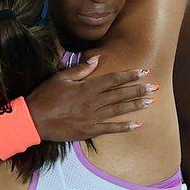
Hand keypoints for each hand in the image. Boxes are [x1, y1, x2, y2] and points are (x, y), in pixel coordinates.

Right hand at [25, 56, 157, 141]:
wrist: (34, 120)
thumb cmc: (45, 96)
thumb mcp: (61, 77)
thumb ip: (80, 69)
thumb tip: (97, 59)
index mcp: (87, 87)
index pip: (113, 79)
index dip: (129, 75)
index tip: (144, 71)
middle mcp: (93, 102)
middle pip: (120, 94)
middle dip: (138, 89)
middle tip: (154, 87)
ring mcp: (92, 117)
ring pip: (119, 110)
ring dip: (135, 105)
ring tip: (150, 102)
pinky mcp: (89, 130)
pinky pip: (110, 129)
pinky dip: (124, 127)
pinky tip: (137, 125)